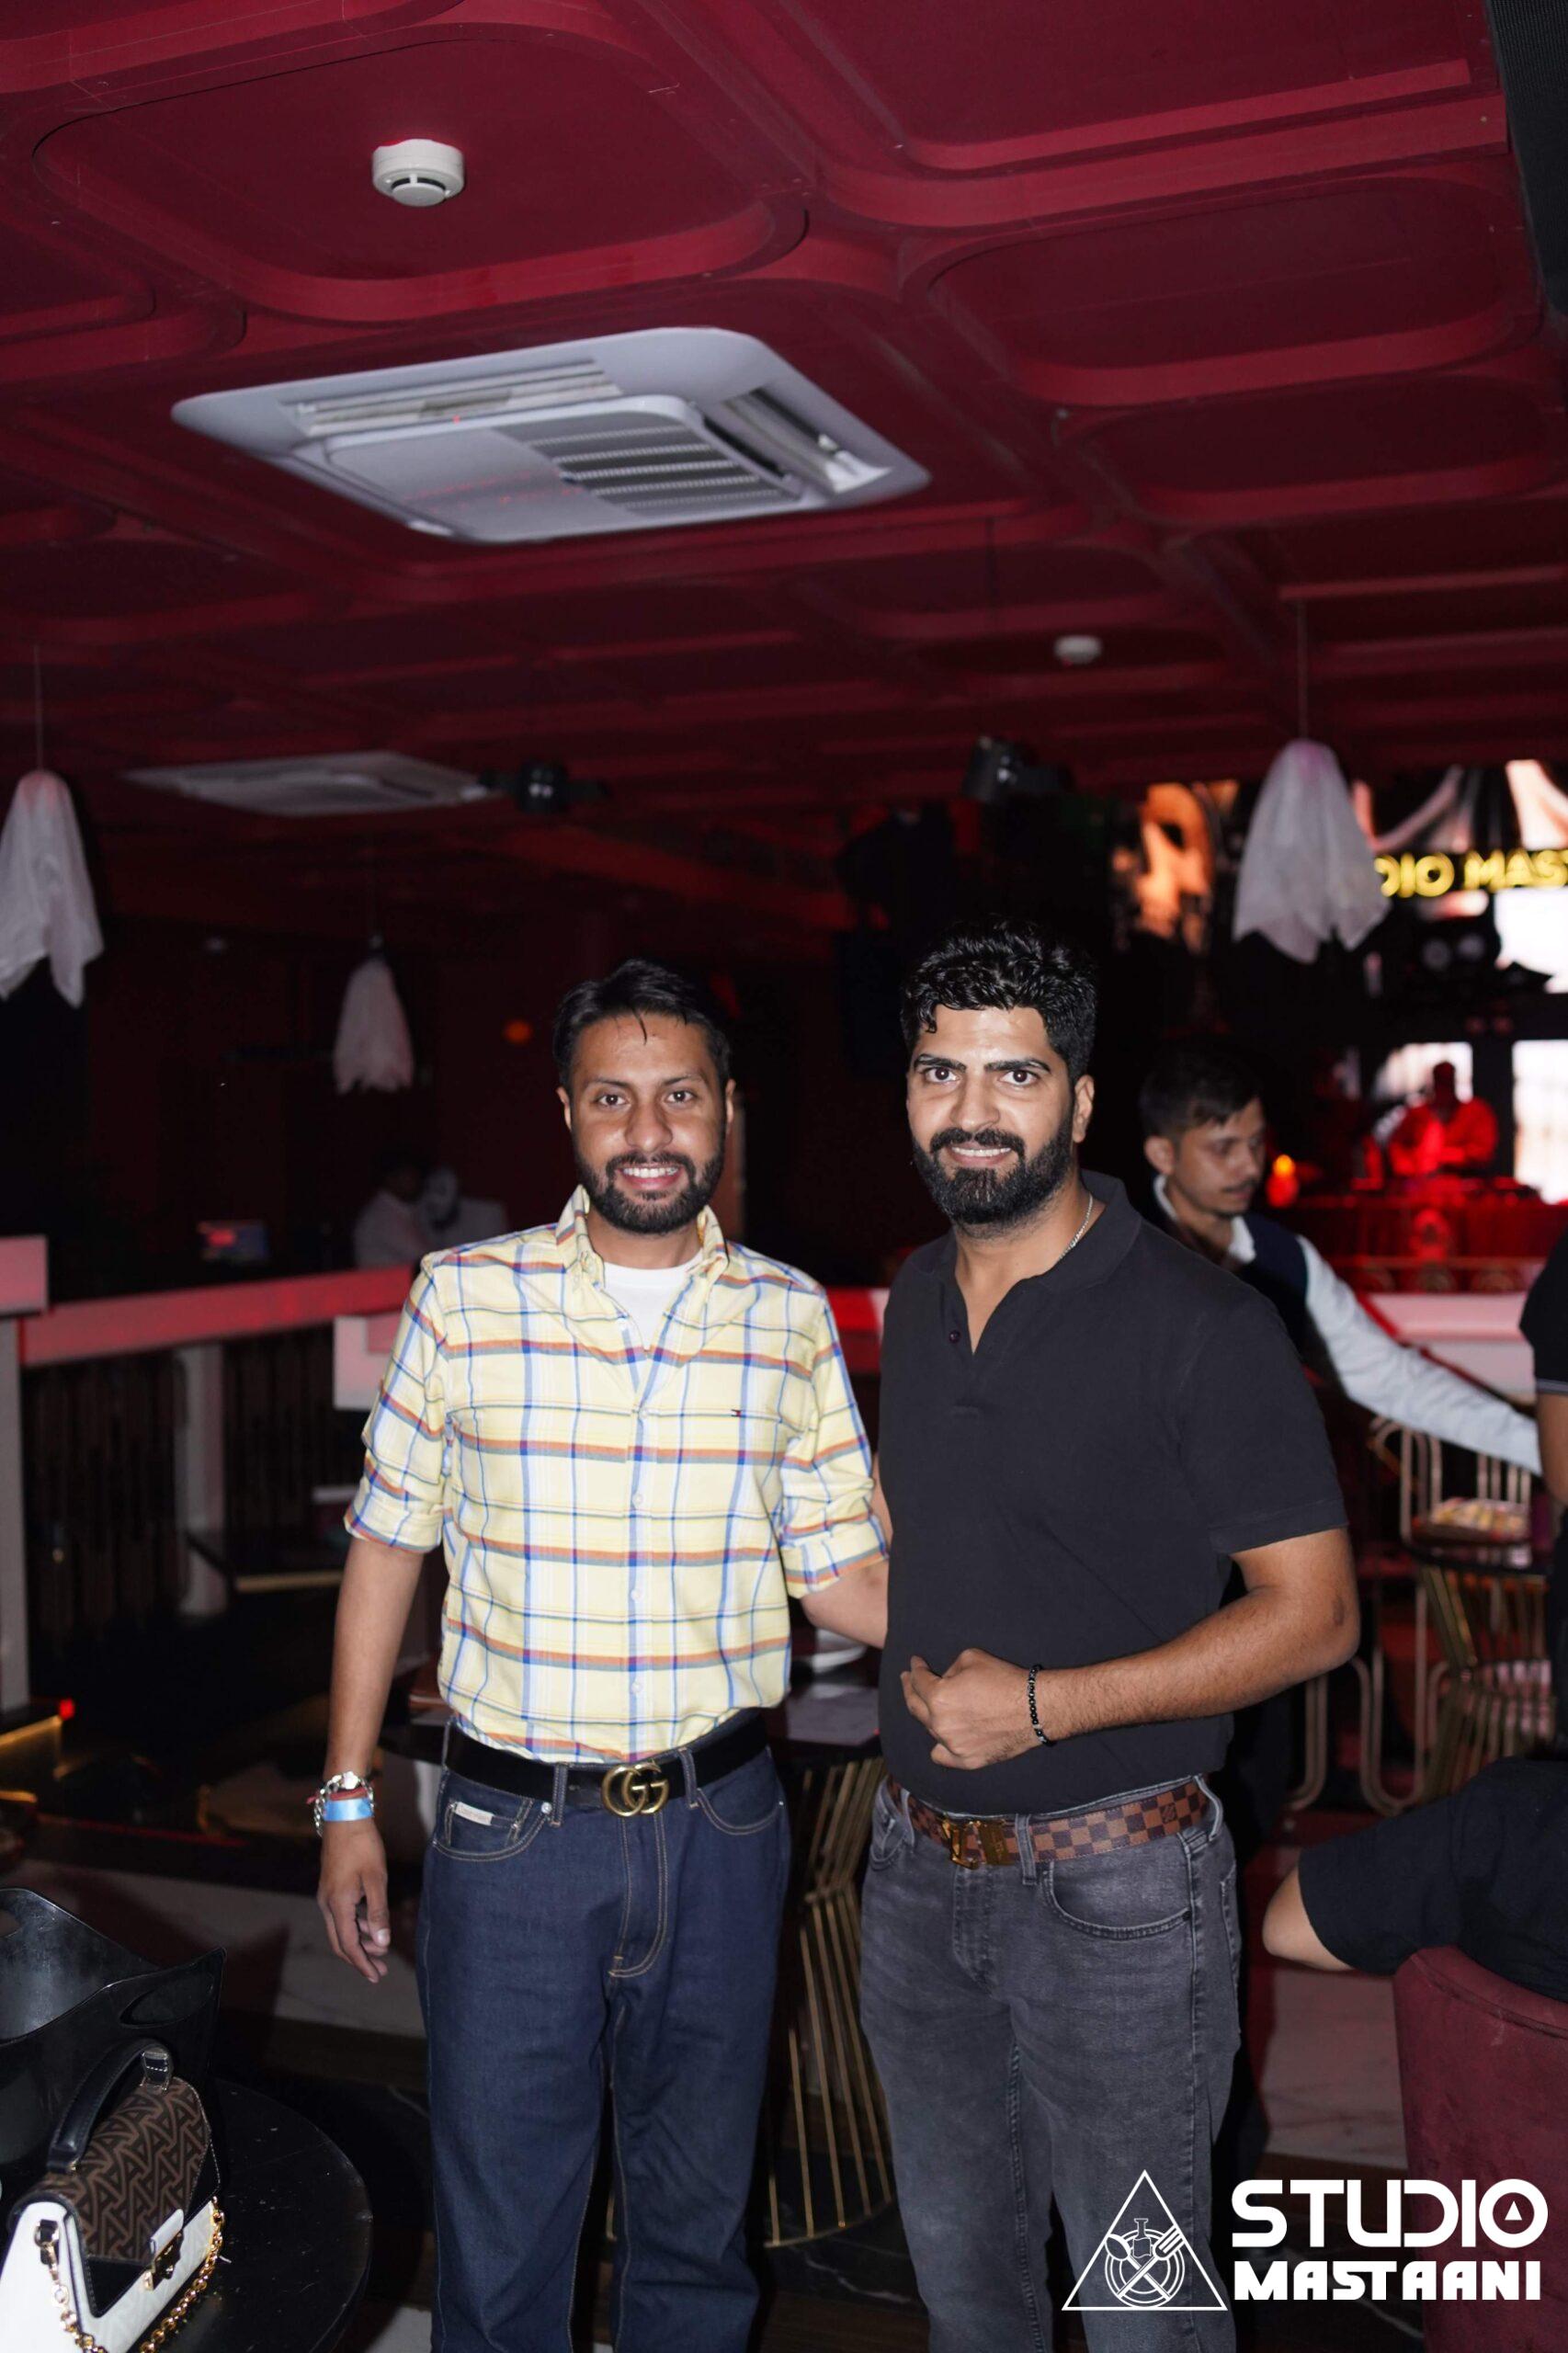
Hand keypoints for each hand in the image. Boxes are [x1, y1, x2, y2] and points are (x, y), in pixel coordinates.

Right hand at [317, 1820, 391, 1981]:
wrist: (345, 1817)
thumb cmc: (363, 1846)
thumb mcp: (376, 1879)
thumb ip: (378, 1912)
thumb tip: (382, 1942)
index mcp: (337, 1905)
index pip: (348, 1945)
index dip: (362, 1963)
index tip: (376, 1976)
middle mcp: (327, 1904)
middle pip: (340, 1942)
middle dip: (360, 1958)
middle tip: (379, 1971)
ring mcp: (327, 1896)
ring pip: (341, 1929)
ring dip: (359, 1941)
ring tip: (380, 1950)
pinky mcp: (331, 1887)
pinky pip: (342, 1915)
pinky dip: (356, 1925)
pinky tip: (371, 1926)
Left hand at [901, 1649, 1032, 1769]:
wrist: (1034, 1709)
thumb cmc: (1004, 1680)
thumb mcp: (971, 1657)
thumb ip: (949, 1668)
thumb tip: (943, 1678)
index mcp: (939, 1698)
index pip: (918, 1681)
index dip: (915, 1668)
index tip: (915, 1663)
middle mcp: (940, 1724)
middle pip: (914, 1706)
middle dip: (909, 1688)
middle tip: (906, 1679)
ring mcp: (952, 1745)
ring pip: (929, 1729)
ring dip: (928, 1714)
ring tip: (930, 1705)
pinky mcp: (966, 1760)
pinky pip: (941, 1755)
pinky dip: (939, 1746)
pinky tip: (939, 1738)